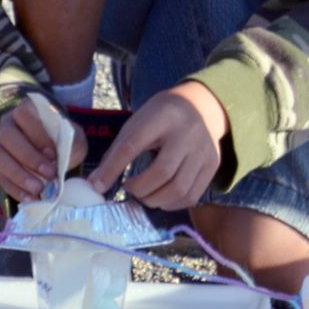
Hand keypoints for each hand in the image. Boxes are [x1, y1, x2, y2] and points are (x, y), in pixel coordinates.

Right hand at [0, 97, 87, 201]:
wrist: (55, 154)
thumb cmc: (64, 141)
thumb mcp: (72, 138)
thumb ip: (68, 142)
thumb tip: (58, 160)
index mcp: (27, 109)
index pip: (24, 114)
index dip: (37, 134)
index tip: (53, 154)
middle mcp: (7, 123)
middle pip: (8, 136)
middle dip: (29, 157)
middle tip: (50, 174)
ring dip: (18, 175)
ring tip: (38, 189)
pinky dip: (14, 188)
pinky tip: (30, 198)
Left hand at [88, 81, 228, 209]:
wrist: (201, 105)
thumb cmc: (162, 116)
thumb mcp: (138, 122)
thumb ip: (118, 151)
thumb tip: (95, 184)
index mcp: (163, 116)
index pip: (134, 145)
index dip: (113, 168)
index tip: (98, 185)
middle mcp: (188, 132)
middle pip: (162, 171)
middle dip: (139, 189)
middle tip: (129, 187)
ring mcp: (204, 149)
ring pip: (179, 188)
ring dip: (155, 200)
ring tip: (145, 195)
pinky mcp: (213, 164)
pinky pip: (192, 195)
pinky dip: (172, 204)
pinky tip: (161, 197)